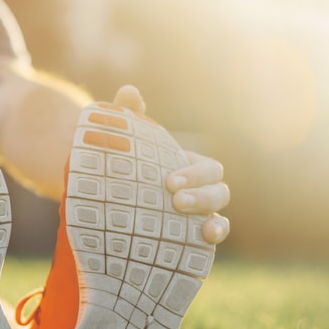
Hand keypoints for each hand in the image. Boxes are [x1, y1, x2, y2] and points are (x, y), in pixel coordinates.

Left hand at [112, 85, 230, 244]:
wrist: (109, 202)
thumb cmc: (124, 168)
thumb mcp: (125, 144)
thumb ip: (129, 116)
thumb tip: (128, 91)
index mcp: (189, 167)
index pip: (208, 168)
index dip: (194, 173)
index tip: (169, 182)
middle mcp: (199, 191)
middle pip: (219, 189)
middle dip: (201, 194)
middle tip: (174, 199)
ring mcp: (197, 216)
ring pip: (219, 212)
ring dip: (209, 213)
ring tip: (188, 217)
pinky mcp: (190, 237)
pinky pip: (213, 236)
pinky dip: (214, 235)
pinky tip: (205, 238)